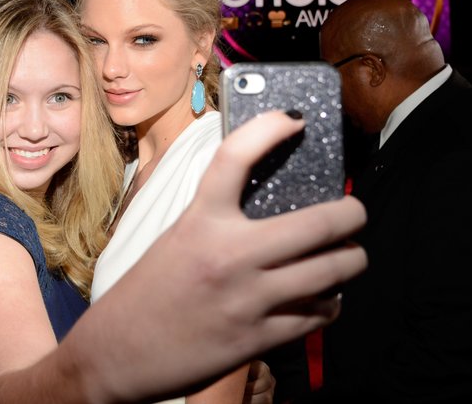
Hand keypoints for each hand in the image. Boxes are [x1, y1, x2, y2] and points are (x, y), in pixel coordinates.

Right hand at [65, 110, 366, 402]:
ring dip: (350, 260)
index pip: (235, 156)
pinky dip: (329, 302)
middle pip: (319, 223)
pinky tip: (323, 297)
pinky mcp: (257, 339)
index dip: (269, 128)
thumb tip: (273, 201)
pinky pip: (317, 315)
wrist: (117, 353)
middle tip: (354, 212)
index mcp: (200, 221)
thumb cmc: (147, 291)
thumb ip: (219, 219)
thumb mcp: (178, 238)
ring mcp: (248, 299)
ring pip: (332, 271)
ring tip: (347, 256)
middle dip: (352, 214)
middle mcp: (228, 255)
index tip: (294, 119)